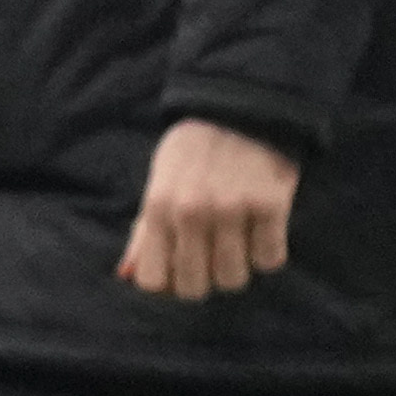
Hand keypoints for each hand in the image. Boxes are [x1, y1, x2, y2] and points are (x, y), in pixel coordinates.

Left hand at [116, 117, 302, 299]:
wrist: (242, 107)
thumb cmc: (194, 153)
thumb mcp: (159, 184)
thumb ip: (144, 232)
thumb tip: (126, 275)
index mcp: (158, 206)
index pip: (153, 281)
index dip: (169, 281)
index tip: (183, 267)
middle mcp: (191, 211)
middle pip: (194, 289)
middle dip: (205, 279)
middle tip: (215, 256)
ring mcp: (231, 209)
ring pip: (233, 279)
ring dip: (239, 267)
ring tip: (240, 241)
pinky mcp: (269, 205)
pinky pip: (269, 259)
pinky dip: (268, 251)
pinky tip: (262, 229)